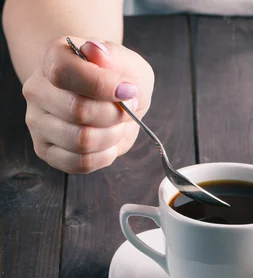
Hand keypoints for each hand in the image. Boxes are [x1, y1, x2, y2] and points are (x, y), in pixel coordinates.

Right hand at [22, 36, 153, 173]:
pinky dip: (104, 156)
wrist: (107, 97)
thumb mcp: (129, 63)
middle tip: (127, 109)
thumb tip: (97, 53)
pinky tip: (109, 143)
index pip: (64, 72)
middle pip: (78, 112)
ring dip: (112, 136)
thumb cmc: (117, 78)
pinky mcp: (46, 150)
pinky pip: (79, 163)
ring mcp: (38, 121)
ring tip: (117, 125)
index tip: (129, 91)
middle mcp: (38, 89)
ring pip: (81, 140)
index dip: (102, 86)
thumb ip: (117, 58)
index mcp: (54, 58)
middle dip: (116, 115)